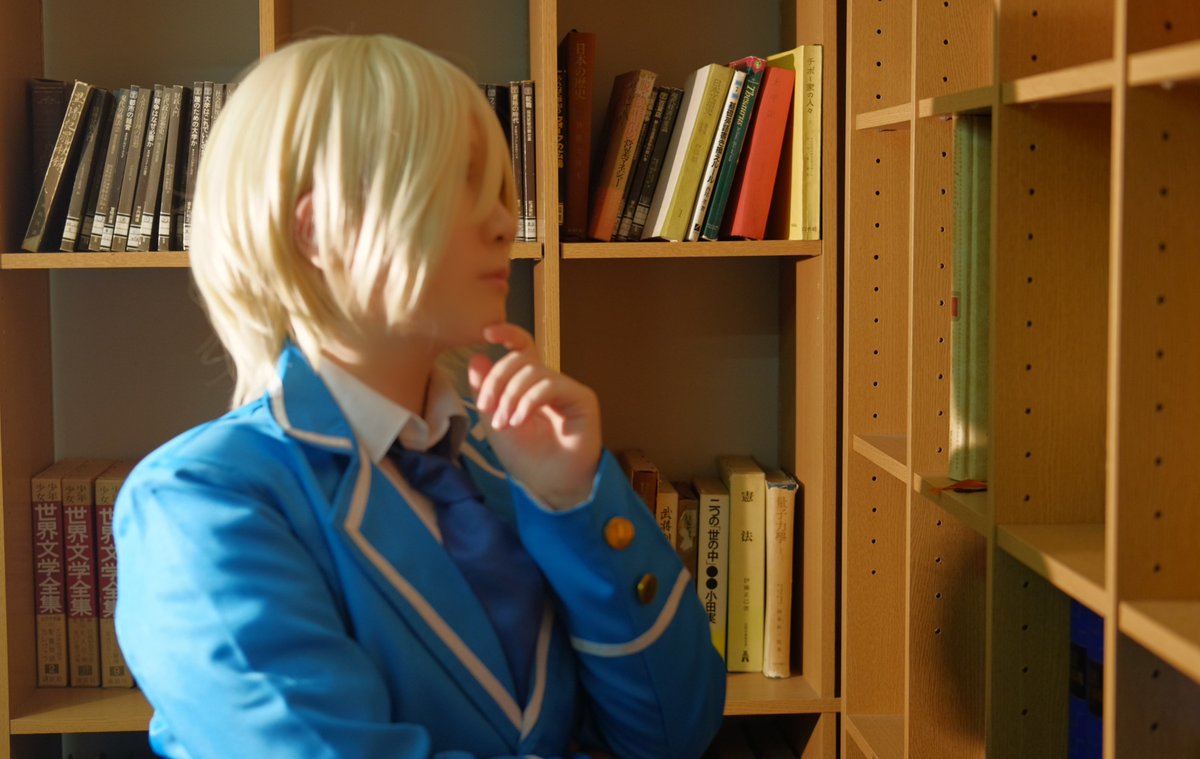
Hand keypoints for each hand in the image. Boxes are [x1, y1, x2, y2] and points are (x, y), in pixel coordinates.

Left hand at [468, 323, 601, 509]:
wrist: (551, 485)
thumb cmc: (527, 459)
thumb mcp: (495, 423)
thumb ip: (485, 393)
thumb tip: (477, 358)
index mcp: (528, 384)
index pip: (521, 348)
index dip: (507, 334)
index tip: (486, 333)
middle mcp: (548, 382)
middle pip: (520, 358)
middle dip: (497, 379)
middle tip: (486, 407)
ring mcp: (566, 389)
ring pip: (533, 371)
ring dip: (511, 396)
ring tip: (504, 423)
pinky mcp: (581, 398)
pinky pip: (550, 385)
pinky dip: (529, 401)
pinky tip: (519, 420)